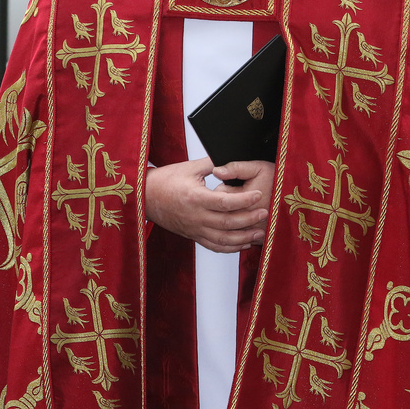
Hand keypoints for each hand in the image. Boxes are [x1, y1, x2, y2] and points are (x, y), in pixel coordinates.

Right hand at [143, 158, 273, 252]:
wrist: (145, 197)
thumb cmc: (164, 181)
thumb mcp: (189, 168)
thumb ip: (212, 164)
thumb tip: (230, 160)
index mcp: (195, 198)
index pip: (225, 202)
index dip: (244, 200)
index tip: (258, 194)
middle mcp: (195, 216)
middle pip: (228, 222)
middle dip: (249, 219)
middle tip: (264, 212)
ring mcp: (194, 228)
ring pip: (223, 239)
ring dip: (243, 238)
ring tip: (259, 232)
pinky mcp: (193, 235)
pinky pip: (214, 246)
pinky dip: (230, 247)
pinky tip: (242, 243)